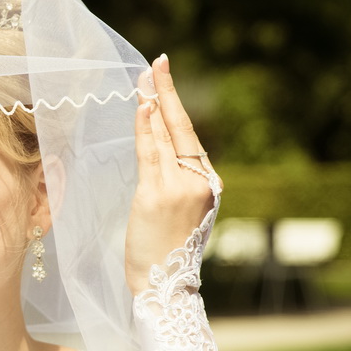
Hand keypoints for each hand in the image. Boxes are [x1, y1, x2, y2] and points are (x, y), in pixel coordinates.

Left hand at [124, 54, 219, 295]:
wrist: (163, 288)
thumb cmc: (164, 251)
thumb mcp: (179, 211)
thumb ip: (174, 179)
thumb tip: (157, 143)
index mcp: (208, 184)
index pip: (189, 137)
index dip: (175, 106)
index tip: (163, 78)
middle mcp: (199, 182)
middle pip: (180, 128)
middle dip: (166, 92)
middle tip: (157, 62)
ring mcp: (180, 188)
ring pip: (164, 138)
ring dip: (152, 103)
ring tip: (143, 77)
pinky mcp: (157, 196)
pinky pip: (150, 156)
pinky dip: (146, 129)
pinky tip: (141, 107)